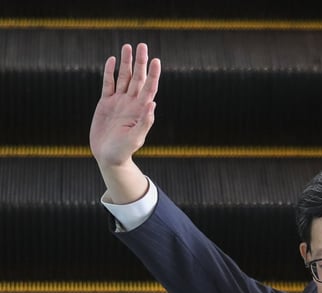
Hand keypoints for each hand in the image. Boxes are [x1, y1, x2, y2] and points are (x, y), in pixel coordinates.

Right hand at [90, 43, 160, 168]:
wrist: (108, 156)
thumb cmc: (124, 151)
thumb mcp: (136, 138)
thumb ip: (145, 122)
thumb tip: (152, 104)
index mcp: (140, 110)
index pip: (149, 88)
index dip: (153, 74)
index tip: (156, 60)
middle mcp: (131, 103)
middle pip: (137, 78)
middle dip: (140, 62)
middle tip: (143, 45)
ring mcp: (118, 102)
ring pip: (123, 77)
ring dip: (126, 63)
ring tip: (128, 47)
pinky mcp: (105, 103)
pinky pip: (108, 84)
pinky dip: (110, 72)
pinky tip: (113, 60)